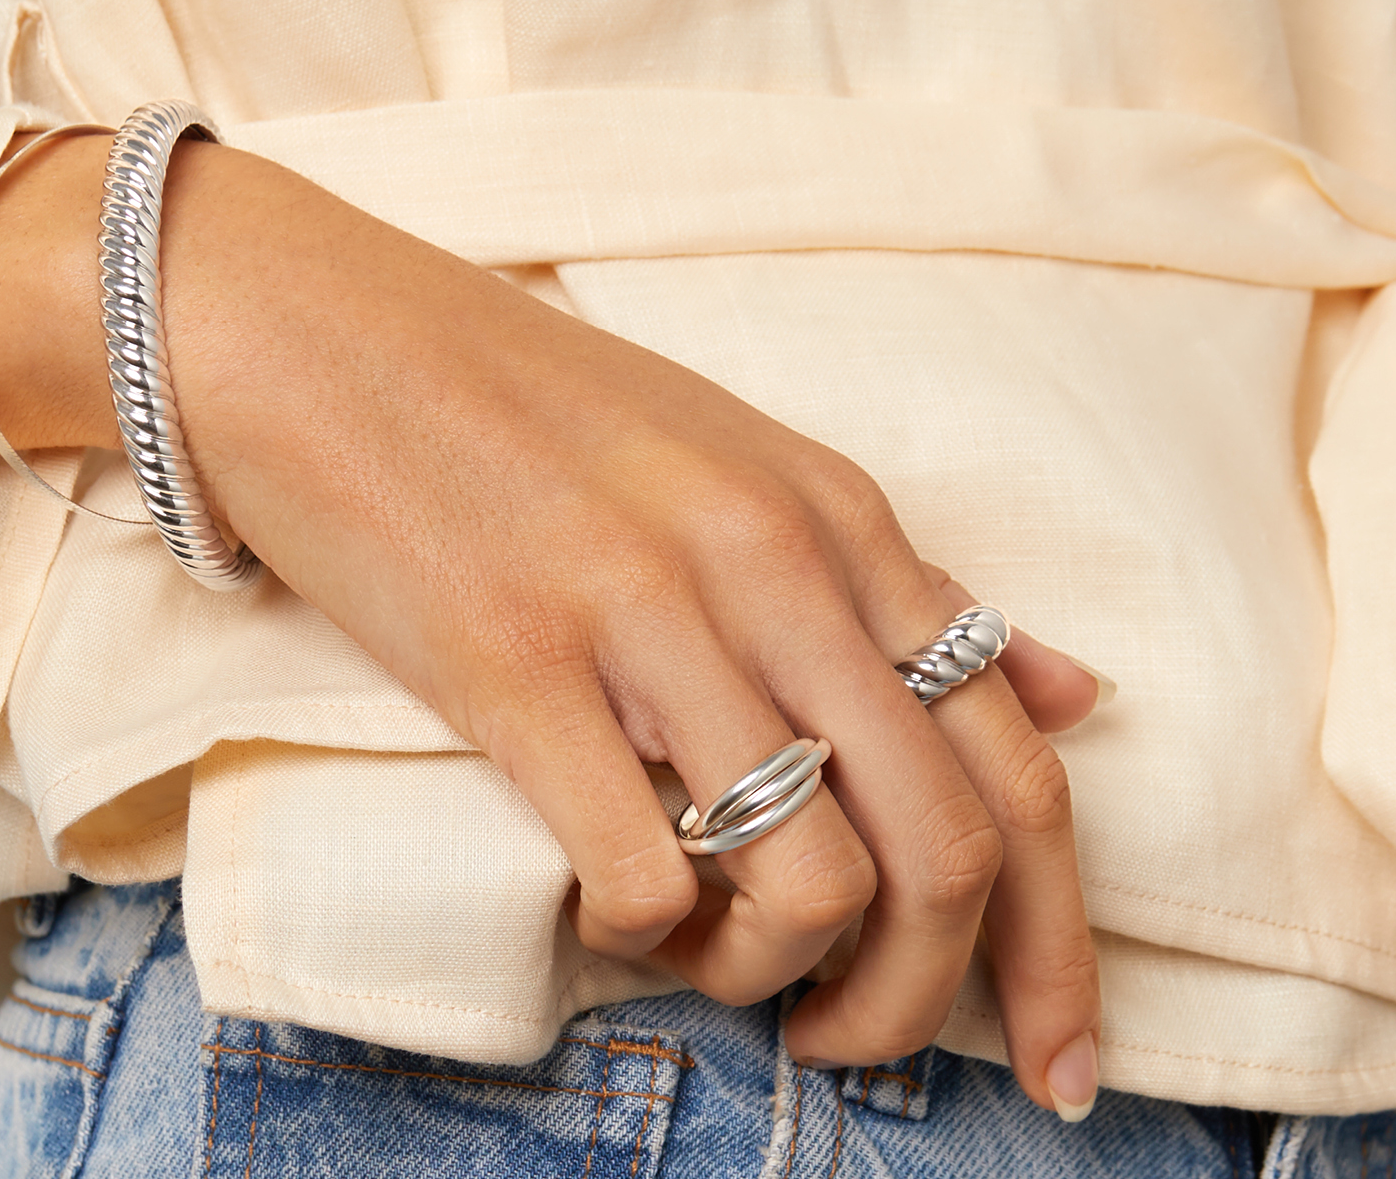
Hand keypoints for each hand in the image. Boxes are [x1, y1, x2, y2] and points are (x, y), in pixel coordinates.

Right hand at [0, 133, 1107, 1114]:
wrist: (317, 330)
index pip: (1021, 766)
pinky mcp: (514, 665)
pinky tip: (603, 905)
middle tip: (843, 1043)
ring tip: (709, 961)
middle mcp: (778, 566)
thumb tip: (1079, 694)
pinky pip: (645, 874)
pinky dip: (644, 938)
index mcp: (847, 524)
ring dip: (773, 977)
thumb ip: (909, 593)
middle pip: (947, 850)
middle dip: (920, 1003)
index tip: (1059, 1064)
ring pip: (814, 883)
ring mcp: (648, 612)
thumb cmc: (530, 409)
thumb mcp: (753, 468)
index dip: (1061, 946)